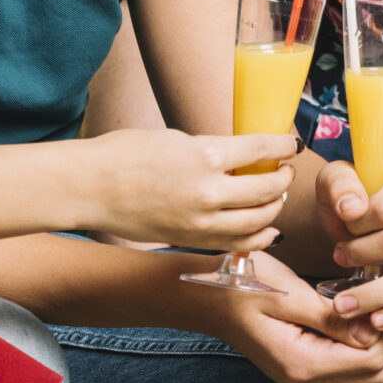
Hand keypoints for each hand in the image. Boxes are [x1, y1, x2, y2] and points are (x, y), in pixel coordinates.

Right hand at [75, 127, 294, 249]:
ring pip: (258, 221)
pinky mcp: (191, 239)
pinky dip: (258, 237)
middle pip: (267, 189)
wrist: (91, 187)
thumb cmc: (126, 154)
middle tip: (285, 170)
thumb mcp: (178, 138)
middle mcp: (209, 191)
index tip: (291, 144)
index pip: (262, 149)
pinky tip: (267, 229)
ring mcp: (201, 221)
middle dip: (283, 178)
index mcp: (206, 155)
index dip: (284, 146)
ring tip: (275, 196)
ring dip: (274, 207)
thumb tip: (243, 157)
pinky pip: (236, 243)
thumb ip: (214, 150)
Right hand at [198, 251, 382, 382]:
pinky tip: (362, 325)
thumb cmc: (243, 285)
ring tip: (375, 311)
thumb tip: (373, 330)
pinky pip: (356, 381)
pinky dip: (370, 358)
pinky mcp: (307, 377)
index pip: (372, 362)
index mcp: (301, 364)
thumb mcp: (288, 293)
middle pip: (380, 379)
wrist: (207, 299)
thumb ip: (332, 317)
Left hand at [314, 157, 382, 328]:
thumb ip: (339, 185)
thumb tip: (352, 208)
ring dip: (378, 294)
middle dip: (362, 258)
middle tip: (338, 260)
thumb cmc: (354, 200)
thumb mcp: (336, 180)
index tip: (342, 229)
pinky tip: (378, 321)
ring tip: (345, 305)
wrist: (363, 223)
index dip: (357, 226)